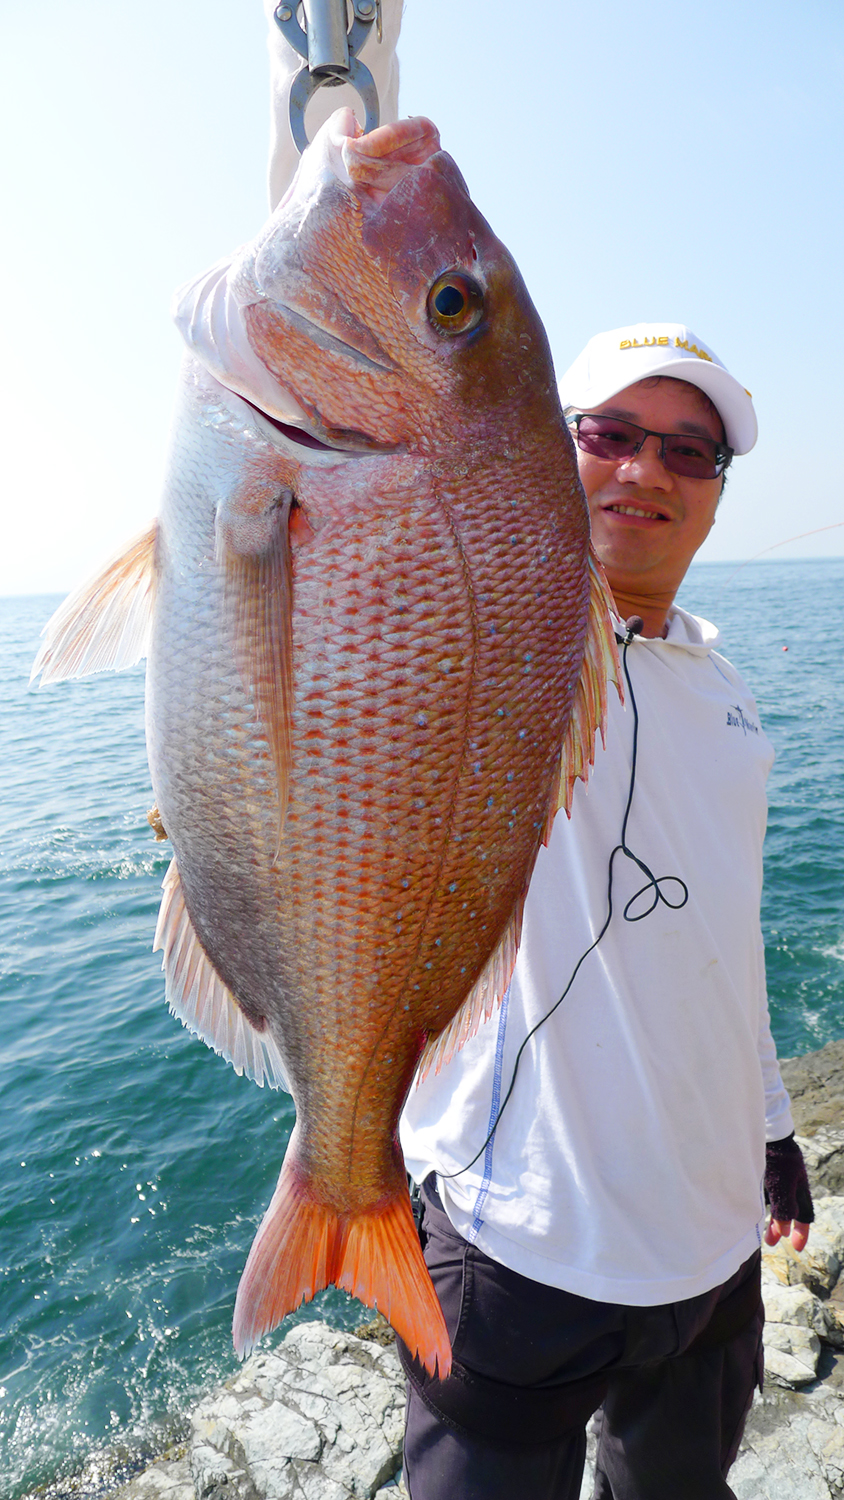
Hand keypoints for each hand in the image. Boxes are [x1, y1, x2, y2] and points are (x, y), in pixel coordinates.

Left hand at [763, 1134, 812, 1252]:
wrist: (767, 1132)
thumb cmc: (777, 1160)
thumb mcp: (783, 1187)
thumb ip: (784, 1209)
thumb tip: (784, 1231)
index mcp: (800, 1190)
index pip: (804, 1216)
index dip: (801, 1232)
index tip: (796, 1248)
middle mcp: (791, 1186)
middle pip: (789, 1212)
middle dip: (781, 1228)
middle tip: (771, 1242)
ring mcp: (778, 1178)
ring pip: (776, 1203)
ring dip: (769, 1218)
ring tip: (760, 1231)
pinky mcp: (765, 1171)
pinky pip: (765, 1193)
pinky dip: (760, 1204)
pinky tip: (750, 1210)